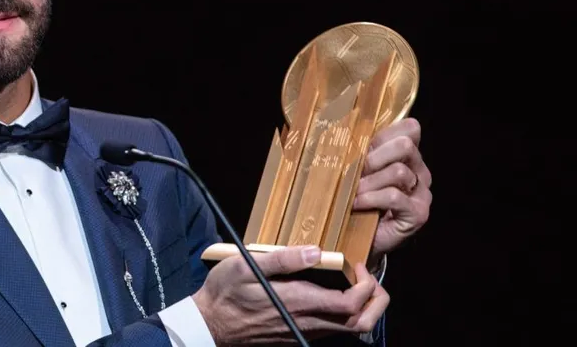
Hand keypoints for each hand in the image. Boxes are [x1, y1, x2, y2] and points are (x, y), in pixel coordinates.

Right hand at [191, 246, 388, 344]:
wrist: (210, 325)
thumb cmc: (225, 292)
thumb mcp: (245, 266)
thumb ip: (282, 259)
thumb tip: (316, 251)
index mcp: (298, 302)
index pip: (351, 303)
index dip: (366, 285)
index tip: (357, 265)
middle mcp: (306, 322)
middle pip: (359, 323)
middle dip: (376, 302)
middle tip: (370, 279)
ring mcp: (302, 332)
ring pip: (348, 330)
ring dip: (362, 309)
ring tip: (356, 285)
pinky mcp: (296, 336)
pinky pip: (331, 331)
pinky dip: (343, 315)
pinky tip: (332, 295)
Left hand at [354, 118, 431, 255]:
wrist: (356, 237)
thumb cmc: (356, 200)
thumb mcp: (357, 170)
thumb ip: (360, 151)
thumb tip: (343, 126)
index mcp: (407, 156)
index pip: (409, 129)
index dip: (383, 135)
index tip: (360, 148)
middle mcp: (419, 171)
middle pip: (405, 146)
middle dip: (374, 157)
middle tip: (354, 172)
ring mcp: (421, 193)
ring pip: (398, 171)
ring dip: (369, 182)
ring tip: (352, 192)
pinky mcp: (418, 213)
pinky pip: (394, 196)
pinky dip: (370, 198)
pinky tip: (357, 204)